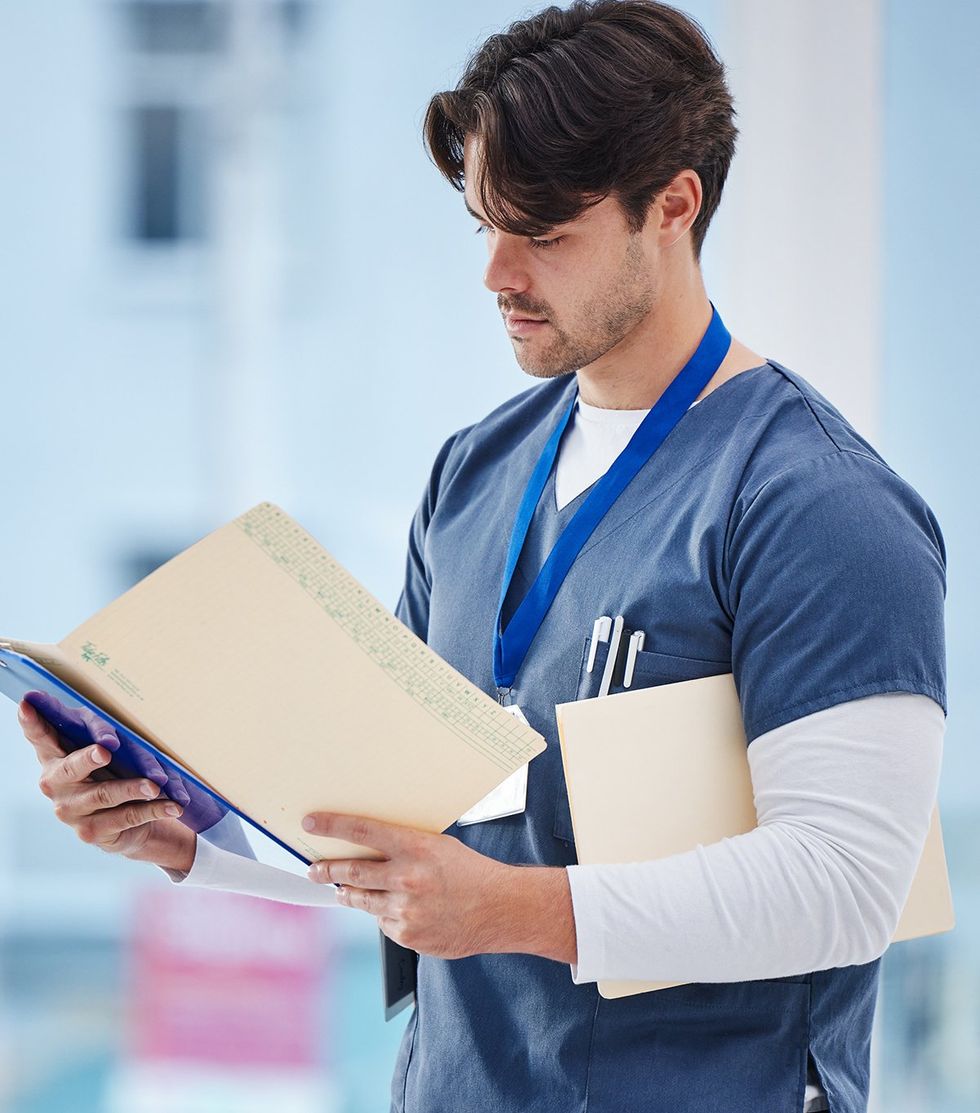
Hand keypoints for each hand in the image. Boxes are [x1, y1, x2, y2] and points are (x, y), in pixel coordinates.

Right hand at [18, 695, 195, 871]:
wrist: (122, 822)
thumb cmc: (111, 771)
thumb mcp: (105, 749)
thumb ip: (101, 734)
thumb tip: (113, 735)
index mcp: (53, 757)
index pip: (40, 737)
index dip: (32, 722)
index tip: (26, 704)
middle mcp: (55, 785)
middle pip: (70, 769)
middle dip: (87, 758)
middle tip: (105, 750)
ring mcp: (71, 811)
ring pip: (104, 795)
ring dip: (132, 788)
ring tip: (154, 785)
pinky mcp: (91, 832)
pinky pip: (127, 817)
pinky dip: (153, 809)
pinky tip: (172, 805)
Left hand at [302, 812, 577, 963]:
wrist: (499, 909)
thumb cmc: (470, 872)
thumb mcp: (437, 846)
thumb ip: (403, 847)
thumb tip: (367, 846)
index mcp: (415, 847)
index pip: (362, 830)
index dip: (332, 825)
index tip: (310, 823)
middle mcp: (406, 878)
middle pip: (350, 871)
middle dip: (326, 870)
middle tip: (313, 869)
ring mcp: (404, 910)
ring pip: (360, 900)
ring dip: (348, 894)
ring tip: (341, 889)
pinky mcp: (406, 935)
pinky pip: (381, 922)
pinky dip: (382, 914)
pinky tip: (397, 909)